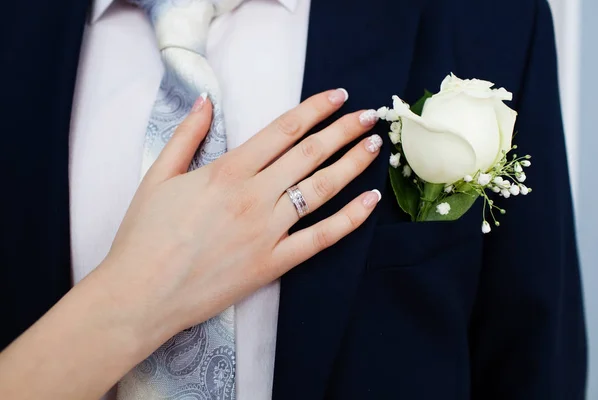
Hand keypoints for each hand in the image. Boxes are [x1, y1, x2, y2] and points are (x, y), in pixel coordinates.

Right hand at [100, 89, 382, 346]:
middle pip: (310, 154)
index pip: (283, 130)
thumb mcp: (157, 176)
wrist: (141, 294)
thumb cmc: (144, 235)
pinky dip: (350, 219)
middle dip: (343, 131)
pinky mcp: (273, 264)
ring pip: (321, 190)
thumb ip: (186, 135)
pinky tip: (370, 201)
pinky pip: (321, 239)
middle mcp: (254, 196)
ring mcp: (267, 232)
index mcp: (227, 171)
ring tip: (373, 146)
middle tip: (368, 116)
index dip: (315, 109)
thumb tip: (206, 100)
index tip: (338, 97)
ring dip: (351, 164)